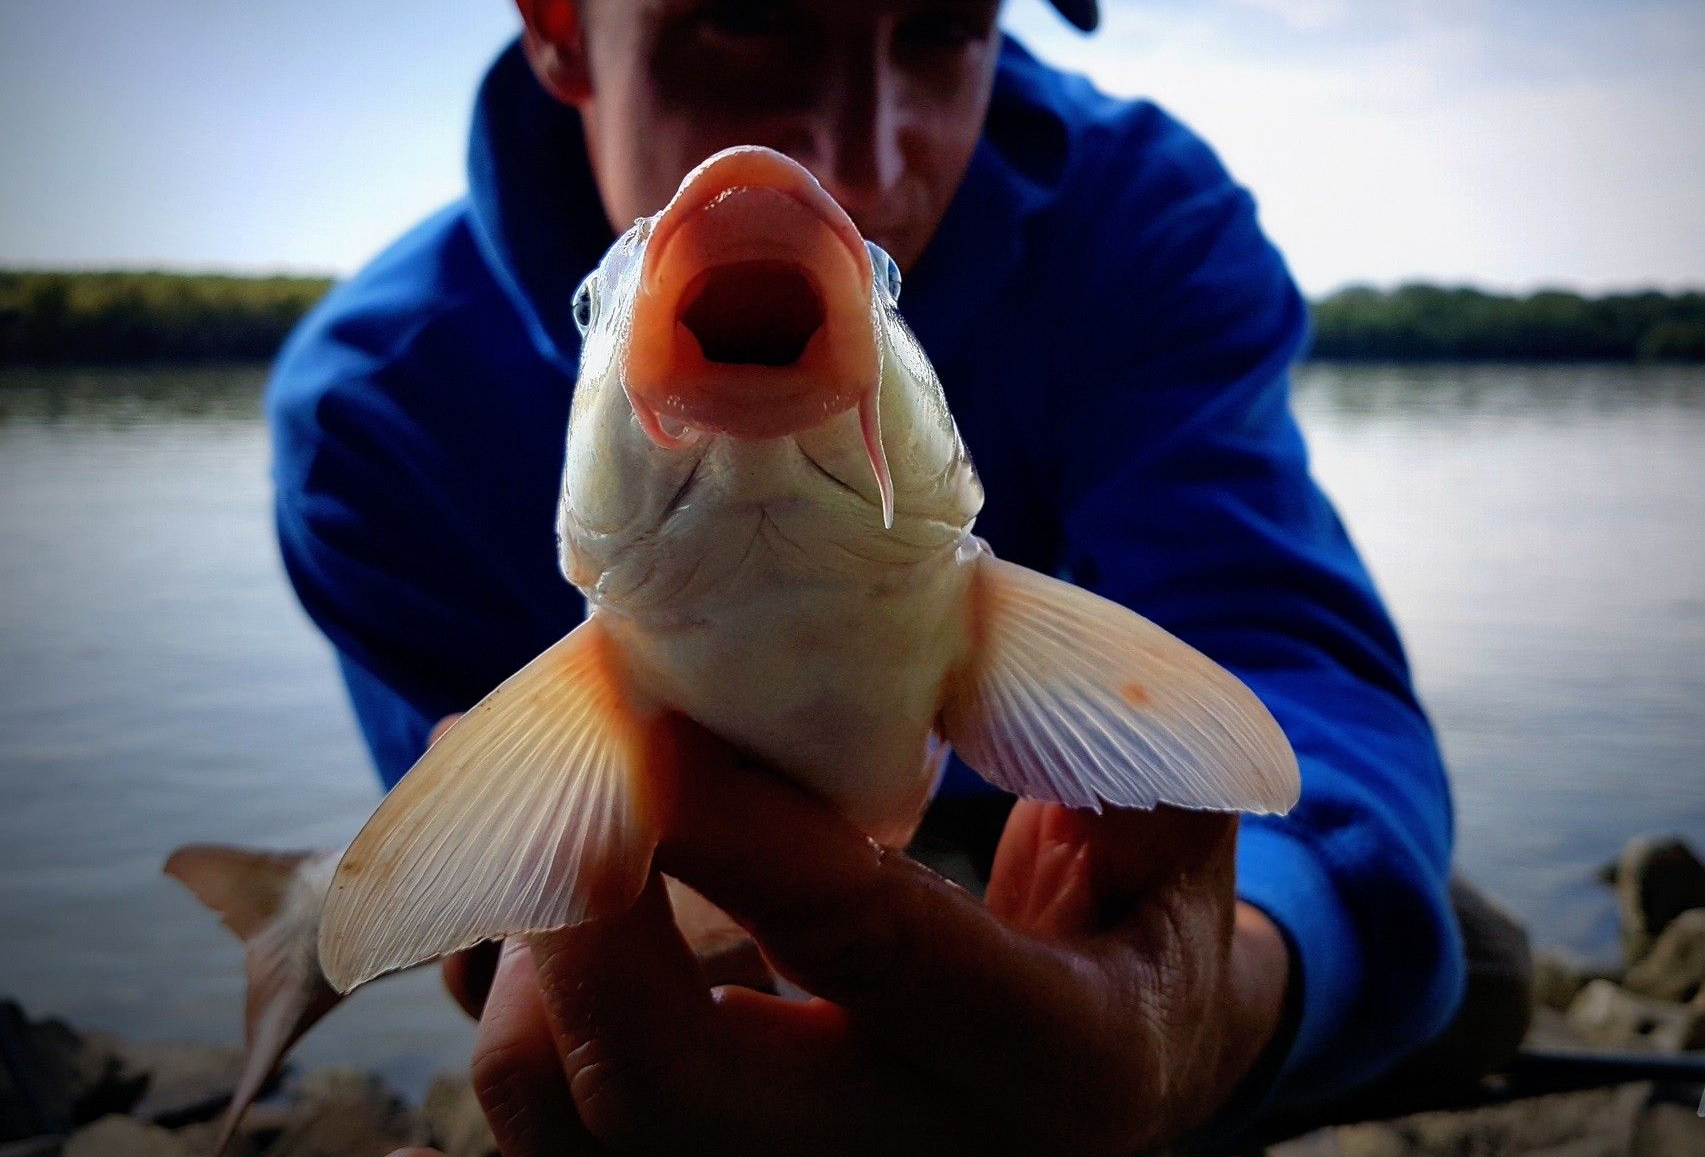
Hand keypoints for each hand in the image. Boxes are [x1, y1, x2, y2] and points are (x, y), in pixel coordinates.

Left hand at [457, 714, 1291, 1155]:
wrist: (1127, 1072)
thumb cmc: (1138, 916)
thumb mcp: (1169, 817)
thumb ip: (1100, 731)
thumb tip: (955, 617)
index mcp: (1064, 1060)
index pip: (872, 945)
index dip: (746, 830)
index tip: (652, 725)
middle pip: (670, 1084)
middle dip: (582, 908)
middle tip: (573, 771)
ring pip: (577, 1131)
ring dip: (531, 966)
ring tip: (562, 834)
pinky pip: (557, 1146)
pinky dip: (518, 1018)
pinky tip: (553, 912)